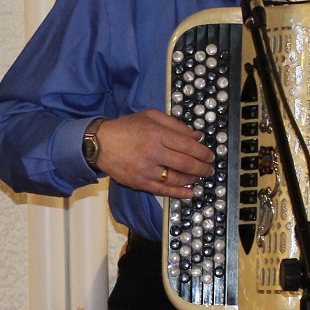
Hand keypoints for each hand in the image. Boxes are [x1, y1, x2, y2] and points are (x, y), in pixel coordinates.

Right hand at [93, 109, 214, 199]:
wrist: (99, 144)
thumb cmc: (126, 127)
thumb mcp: (150, 116)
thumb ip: (175, 124)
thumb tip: (197, 136)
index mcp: (157, 133)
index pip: (187, 145)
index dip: (202, 152)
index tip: (210, 155)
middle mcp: (153, 152)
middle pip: (185, 163)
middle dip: (202, 168)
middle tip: (209, 169)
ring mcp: (146, 170)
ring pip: (176, 178)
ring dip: (192, 179)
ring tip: (199, 177)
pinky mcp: (140, 183)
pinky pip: (163, 191)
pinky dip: (179, 193)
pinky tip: (190, 193)